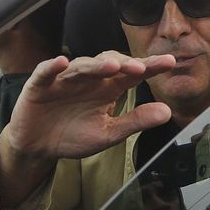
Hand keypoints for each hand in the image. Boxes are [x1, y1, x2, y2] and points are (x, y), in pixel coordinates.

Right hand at [0, 52, 174, 207]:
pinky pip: (46, 72)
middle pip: (108, 64)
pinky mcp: (39, 85)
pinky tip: (61, 62)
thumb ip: (135, 121)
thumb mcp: (108, 133)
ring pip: (81, 66)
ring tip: (112, 67)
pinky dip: (52, 67)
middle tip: (141, 68)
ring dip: (96, 66)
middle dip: (125, 64)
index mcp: (108, 88)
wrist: (39, 147)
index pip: (132, 73)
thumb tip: (167, 112)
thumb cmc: (74, 135)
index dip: (150, 66)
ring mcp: (64, 79)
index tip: (170, 61)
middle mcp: (89, 79)